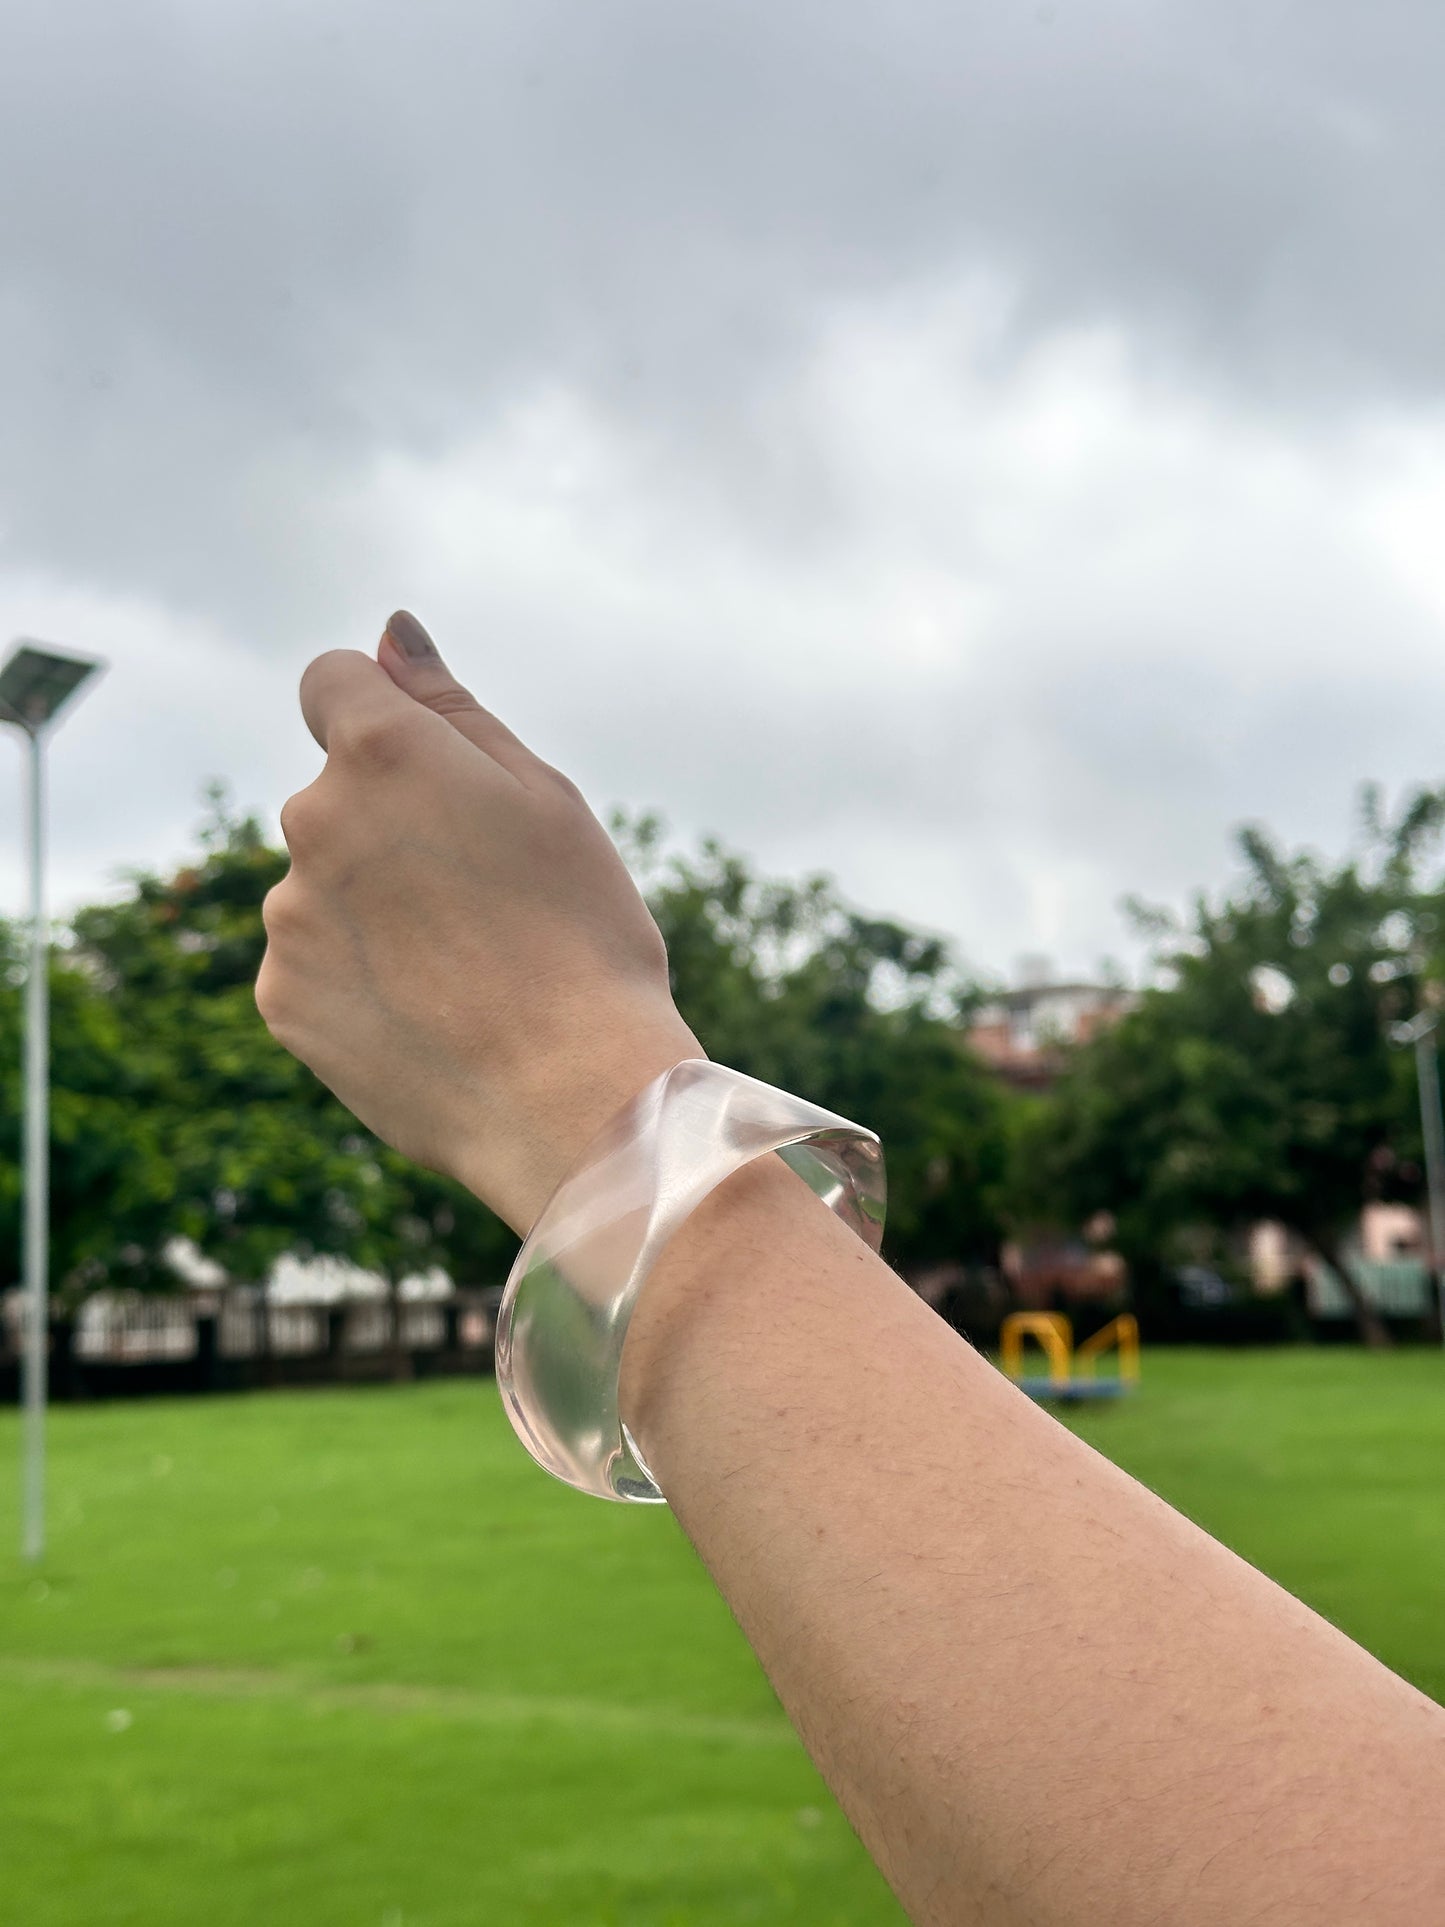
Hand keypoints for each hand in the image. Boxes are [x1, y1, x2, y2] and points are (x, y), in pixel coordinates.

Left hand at [256, 611, 701, 1231]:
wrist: (569, 1097)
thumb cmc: (584, 936)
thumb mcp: (545, 799)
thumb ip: (452, 710)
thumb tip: (391, 634)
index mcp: (381, 753)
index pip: (334, 682)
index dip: (387, 718)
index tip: (437, 776)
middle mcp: (312, 822)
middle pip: (337, 795)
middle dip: (392, 825)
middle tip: (487, 898)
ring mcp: (288, 916)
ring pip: (325, 885)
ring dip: (376, 906)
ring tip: (467, 971)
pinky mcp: (281, 1000)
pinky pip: (314, 964)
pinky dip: (360, 978)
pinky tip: (432, 1016)